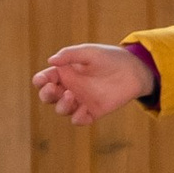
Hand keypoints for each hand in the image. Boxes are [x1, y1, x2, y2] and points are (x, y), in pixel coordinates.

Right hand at [33, 42, 155, 123]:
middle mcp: (69, 87)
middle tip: (53, 89)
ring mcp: (80, 101)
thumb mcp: (89, 52)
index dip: (40, 81)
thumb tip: (50, 61)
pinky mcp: (92, 111)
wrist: (133, 71)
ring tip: (71, 95)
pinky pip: (79, 120)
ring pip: (61, 109)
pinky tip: (82, 112)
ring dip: (62, 105)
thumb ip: (69, 55)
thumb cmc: (109, 58)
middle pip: (48, 97)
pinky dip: (78, 119)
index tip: (43, 80)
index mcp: (65, 72)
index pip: (45, 79)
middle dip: (46, 95)